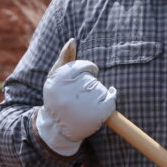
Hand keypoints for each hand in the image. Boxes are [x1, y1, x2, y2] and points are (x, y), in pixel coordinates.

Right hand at [36, 38, 116, 155]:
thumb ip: (65, 58)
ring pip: (101, 88)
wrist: (56, 127)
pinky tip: (106, 100)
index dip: (89, 68)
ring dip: (99, 92)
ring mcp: (84, 104)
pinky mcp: (96, 115)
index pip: (83, 66)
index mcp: (59, 80)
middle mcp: (69, 92)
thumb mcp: (55, 77)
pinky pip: (110, 100)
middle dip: (91, 83)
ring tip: (87, 101)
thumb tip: (73, 40)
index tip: (90, 72)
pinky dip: (111, 98)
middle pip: (92, 79)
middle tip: (82, 94)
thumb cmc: (57, 97)